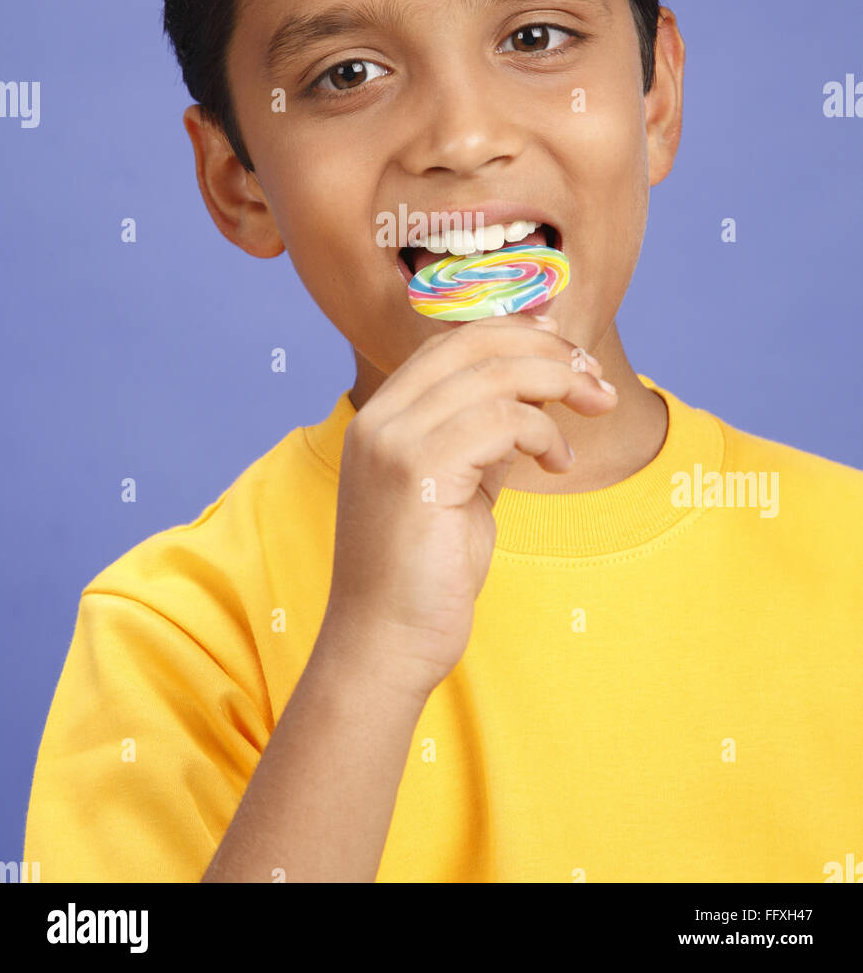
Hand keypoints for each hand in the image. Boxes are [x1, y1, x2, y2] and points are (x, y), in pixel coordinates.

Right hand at [320, 312, 616, 700]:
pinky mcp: (416, 473)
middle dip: (546, 350)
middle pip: (474, 346)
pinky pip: (500, 421)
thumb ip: (484, 436)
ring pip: (494, 376)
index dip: (515, 329)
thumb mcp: (460, 486)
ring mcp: (392, 442)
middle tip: (595, 379)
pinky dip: (543, 431)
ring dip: (558, 385)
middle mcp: (379, 419)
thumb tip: (535, 390)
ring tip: (594, 409)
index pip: (452, 341)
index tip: (566, 338)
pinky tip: (558, 461)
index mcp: (382, 416)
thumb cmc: (425, 575)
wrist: (384, 645)